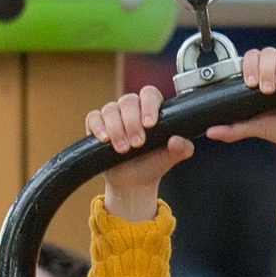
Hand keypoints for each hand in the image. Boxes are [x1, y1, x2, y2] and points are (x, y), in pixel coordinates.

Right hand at [88, 79, 191, 221]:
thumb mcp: (170, 159)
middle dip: (132, 123)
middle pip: (128, 101)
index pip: (149, 94)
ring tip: (123, 149)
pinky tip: (104, 140)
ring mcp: (113, 115)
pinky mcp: (96, 125)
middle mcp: (132, 108)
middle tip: (137, 143)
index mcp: (151, 109)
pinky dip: (98, 127)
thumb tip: (177, 141)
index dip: (149, 105)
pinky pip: (93, 118)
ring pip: (110, 109)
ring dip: (116, 129)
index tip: (150, 124)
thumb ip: (181, 149)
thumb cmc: (152, 164)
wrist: (133, 182)